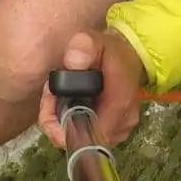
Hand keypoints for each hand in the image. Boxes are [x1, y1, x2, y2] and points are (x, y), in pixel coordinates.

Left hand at [38, 30, 146, 150]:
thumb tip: (72, 63)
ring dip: (63, 120)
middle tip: (50, 95)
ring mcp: (120, 130)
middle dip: (58, 120)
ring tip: (57, 95)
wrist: (130, 56)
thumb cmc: (111, 51)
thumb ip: (84, 47)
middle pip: (81, 139)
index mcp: (118, 106)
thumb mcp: (95, 41)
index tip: (51, 103)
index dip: (62, 127)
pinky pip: (89, 134)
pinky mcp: (115, 131)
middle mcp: (122, 124)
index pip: (88, 137)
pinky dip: (73, 121)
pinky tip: (68, 102)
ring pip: (82, 138)